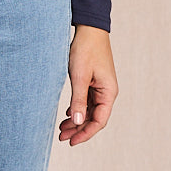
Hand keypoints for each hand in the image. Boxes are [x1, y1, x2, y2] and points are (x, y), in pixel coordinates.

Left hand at [59, 25, 117, 145]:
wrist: (89, 29)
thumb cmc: (86, 50)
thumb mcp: (79, 76)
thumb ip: (79, 100)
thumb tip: (78, 122)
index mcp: (108, 93)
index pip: (99, 121)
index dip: (85, 134)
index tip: (71, 142)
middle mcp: (107, 92)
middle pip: (94, 118)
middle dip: (78, 129)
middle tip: (62, 137)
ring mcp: (101, 87)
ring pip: (90, 111)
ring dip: (77, 120)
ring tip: (61, 129)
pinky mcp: (94, 82)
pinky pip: (87, 101)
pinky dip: (78, 109)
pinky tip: (68, 114)